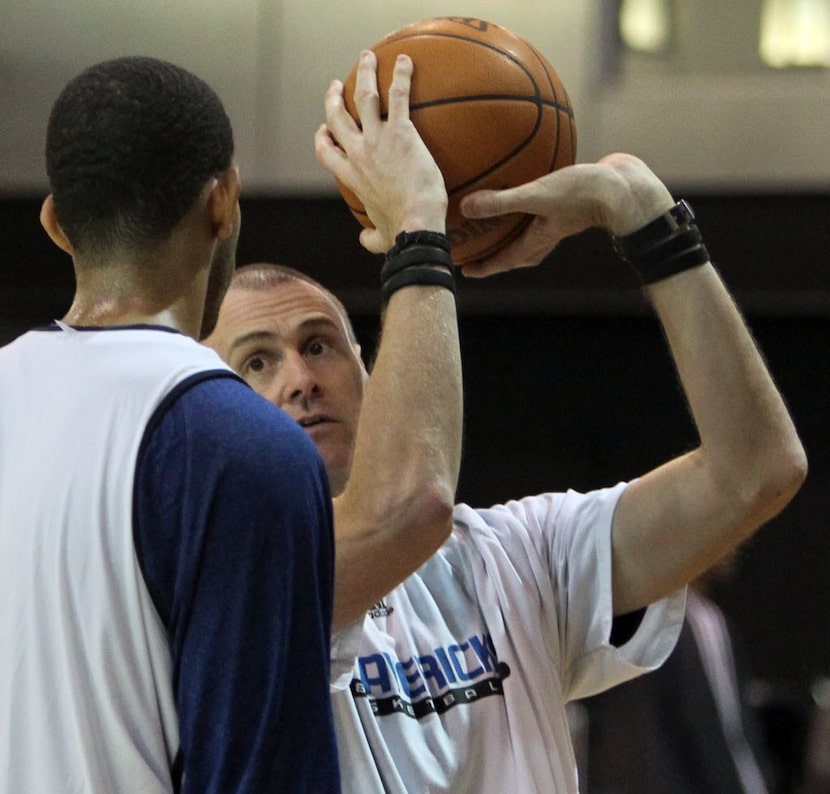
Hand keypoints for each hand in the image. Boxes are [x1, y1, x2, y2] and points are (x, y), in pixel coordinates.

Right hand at [314, 50, 447, 253]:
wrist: (416, 226)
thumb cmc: (401, 234)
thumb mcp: (379, 238)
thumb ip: (370, 237)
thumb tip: (366, 241)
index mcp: (351, 177)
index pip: (326, 153)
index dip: (322, 138)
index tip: (324, 129)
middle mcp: (357, 154)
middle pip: (336, 118)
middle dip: (333, 98)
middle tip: (335, 86)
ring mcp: (376, 140)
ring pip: (362, 96)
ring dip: (364, 73)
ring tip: (367, 57)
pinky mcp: (400, 132)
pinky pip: (398, 96)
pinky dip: (401, 76)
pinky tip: (406, 62)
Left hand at [458, 153, 674, 276]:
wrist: (626, 187)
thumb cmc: (584, 194)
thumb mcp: (538, 196)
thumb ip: (502, 202)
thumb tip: (466, 207)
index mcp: (535, 242)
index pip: (501, 262)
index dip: (480, 267)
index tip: (462, 269)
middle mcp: (543, 236)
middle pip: (511, 252)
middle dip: (491, 252)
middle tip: (471, 249)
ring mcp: (555, 221)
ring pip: (524, 232)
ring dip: (505, 229)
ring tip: (489, 218)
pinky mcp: (564, 203)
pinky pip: (536, 206)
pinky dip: (522, 200)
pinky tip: (518, 178)